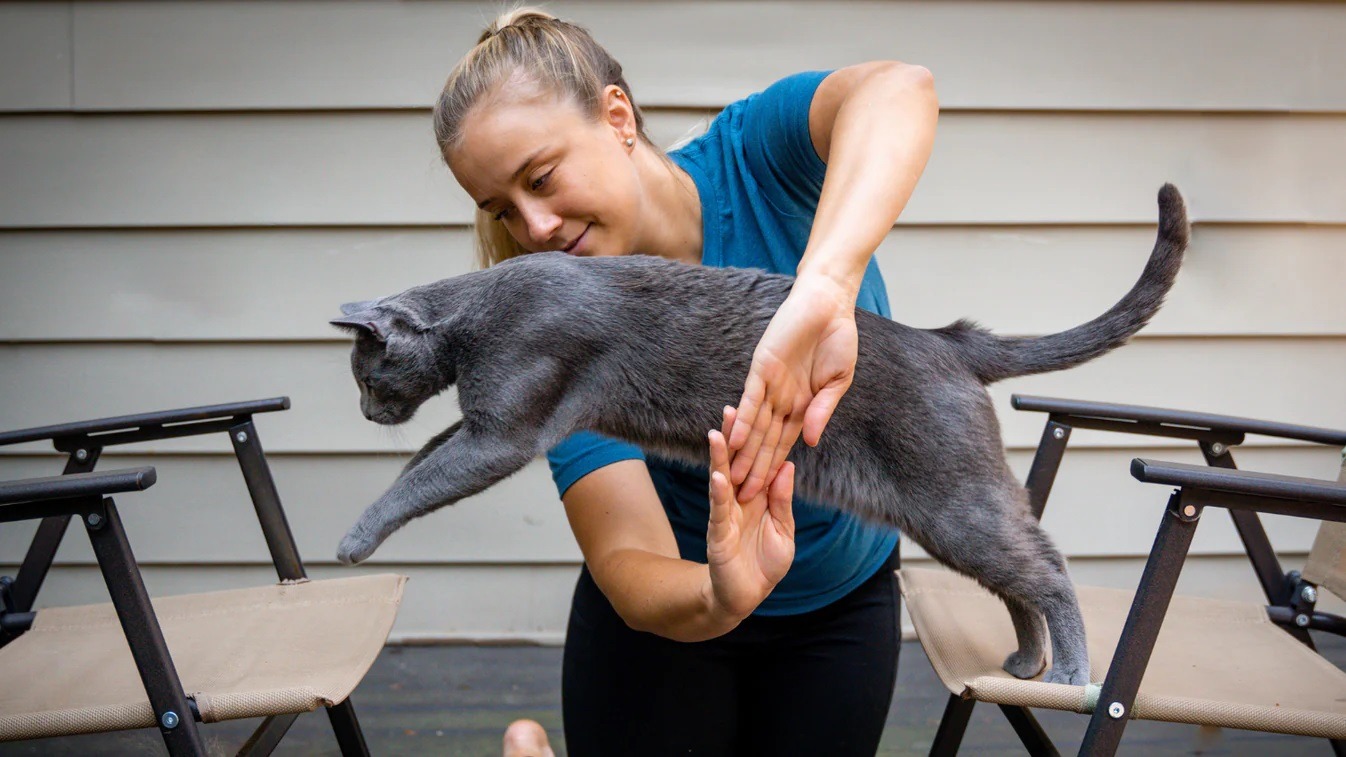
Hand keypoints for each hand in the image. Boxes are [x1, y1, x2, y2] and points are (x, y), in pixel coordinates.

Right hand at [705, 406, 795, 621]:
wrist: (746, 597)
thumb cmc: (765, 564)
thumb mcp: (784, 529)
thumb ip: (782, 500)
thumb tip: (786, 466)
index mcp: (757, 498)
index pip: (755, 463)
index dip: (754, 440)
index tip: (755, 412)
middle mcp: (739, 501)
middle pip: (735, 464)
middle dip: (731, 438)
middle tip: (728, 410)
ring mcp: (726, 515)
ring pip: (721, 481)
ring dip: (719, 458)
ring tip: (715, 434)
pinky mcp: (719, 533)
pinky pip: (719, 509)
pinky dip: (719, 492)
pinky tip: (717, 475)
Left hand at [728, 275, 857, 500]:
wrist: (828, 303)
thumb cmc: (838, 339)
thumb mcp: (838, 381)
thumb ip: (822, 410)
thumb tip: (811, 442)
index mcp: (801, 404)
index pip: (784, 444)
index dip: (774, 469)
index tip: (766, 496)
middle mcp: (781, 399)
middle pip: (764, 442)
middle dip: (754, 470)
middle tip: (742, 500)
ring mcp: (770, 384)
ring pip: (753, 426)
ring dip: (743, 452)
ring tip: (732, 478)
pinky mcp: (762, 368)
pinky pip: (750, 398)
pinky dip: (743, 418)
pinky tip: (736, 439)